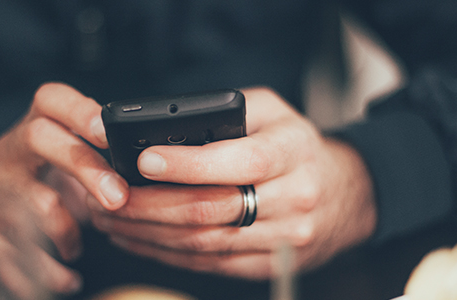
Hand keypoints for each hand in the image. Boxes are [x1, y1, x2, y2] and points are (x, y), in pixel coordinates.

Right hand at [0, 83, 128, 297]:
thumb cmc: (50, 184)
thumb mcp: (75, 166)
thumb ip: (105, 162)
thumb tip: (157, 171)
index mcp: (38, 126)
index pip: (52, 99)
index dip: (80, 111)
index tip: (108, 132)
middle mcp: (10, 149)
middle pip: (40, 138)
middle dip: (85, 167)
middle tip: (117, 198)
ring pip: (31, 201)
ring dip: (65, 232)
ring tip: (77, 248)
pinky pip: (10, 249)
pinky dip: (44, 270)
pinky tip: (63, 276)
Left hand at [89, 87, 375, 278]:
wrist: (346, 194)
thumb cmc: (299, 148)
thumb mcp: (274, 113)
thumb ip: (229, 113)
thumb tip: (170, 129)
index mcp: (292, 152)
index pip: (238, 161)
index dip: (188, 164)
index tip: (144, 160)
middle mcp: (291, 199)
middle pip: (211, 209)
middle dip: (151, 205)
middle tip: (110, 195)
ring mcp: (282, 238)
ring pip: (204, 242)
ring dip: (150, 232)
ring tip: (113, 217)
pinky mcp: (268, 263)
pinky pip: (211, 263)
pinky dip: (168, 253)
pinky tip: (140, 238)